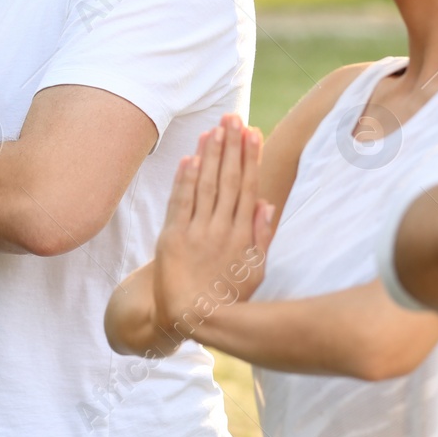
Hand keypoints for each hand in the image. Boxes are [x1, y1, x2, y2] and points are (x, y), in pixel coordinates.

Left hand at [152, 114, 275, 335]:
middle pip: (228, 180)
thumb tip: (265, 202)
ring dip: (209, 155)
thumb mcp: (255, 271)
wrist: (191, 318)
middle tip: (233, 118)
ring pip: (205, 186)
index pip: (247, 188)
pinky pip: (180, 203)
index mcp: (243, 236)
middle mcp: (221, 231)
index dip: (250, 159)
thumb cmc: (228, 295)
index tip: (252, 133)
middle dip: (231, 147)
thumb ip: (261, 236)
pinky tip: (190, 158)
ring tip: (214, 129)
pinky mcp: (172, 238)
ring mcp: (196, 234)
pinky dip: (185, 180)